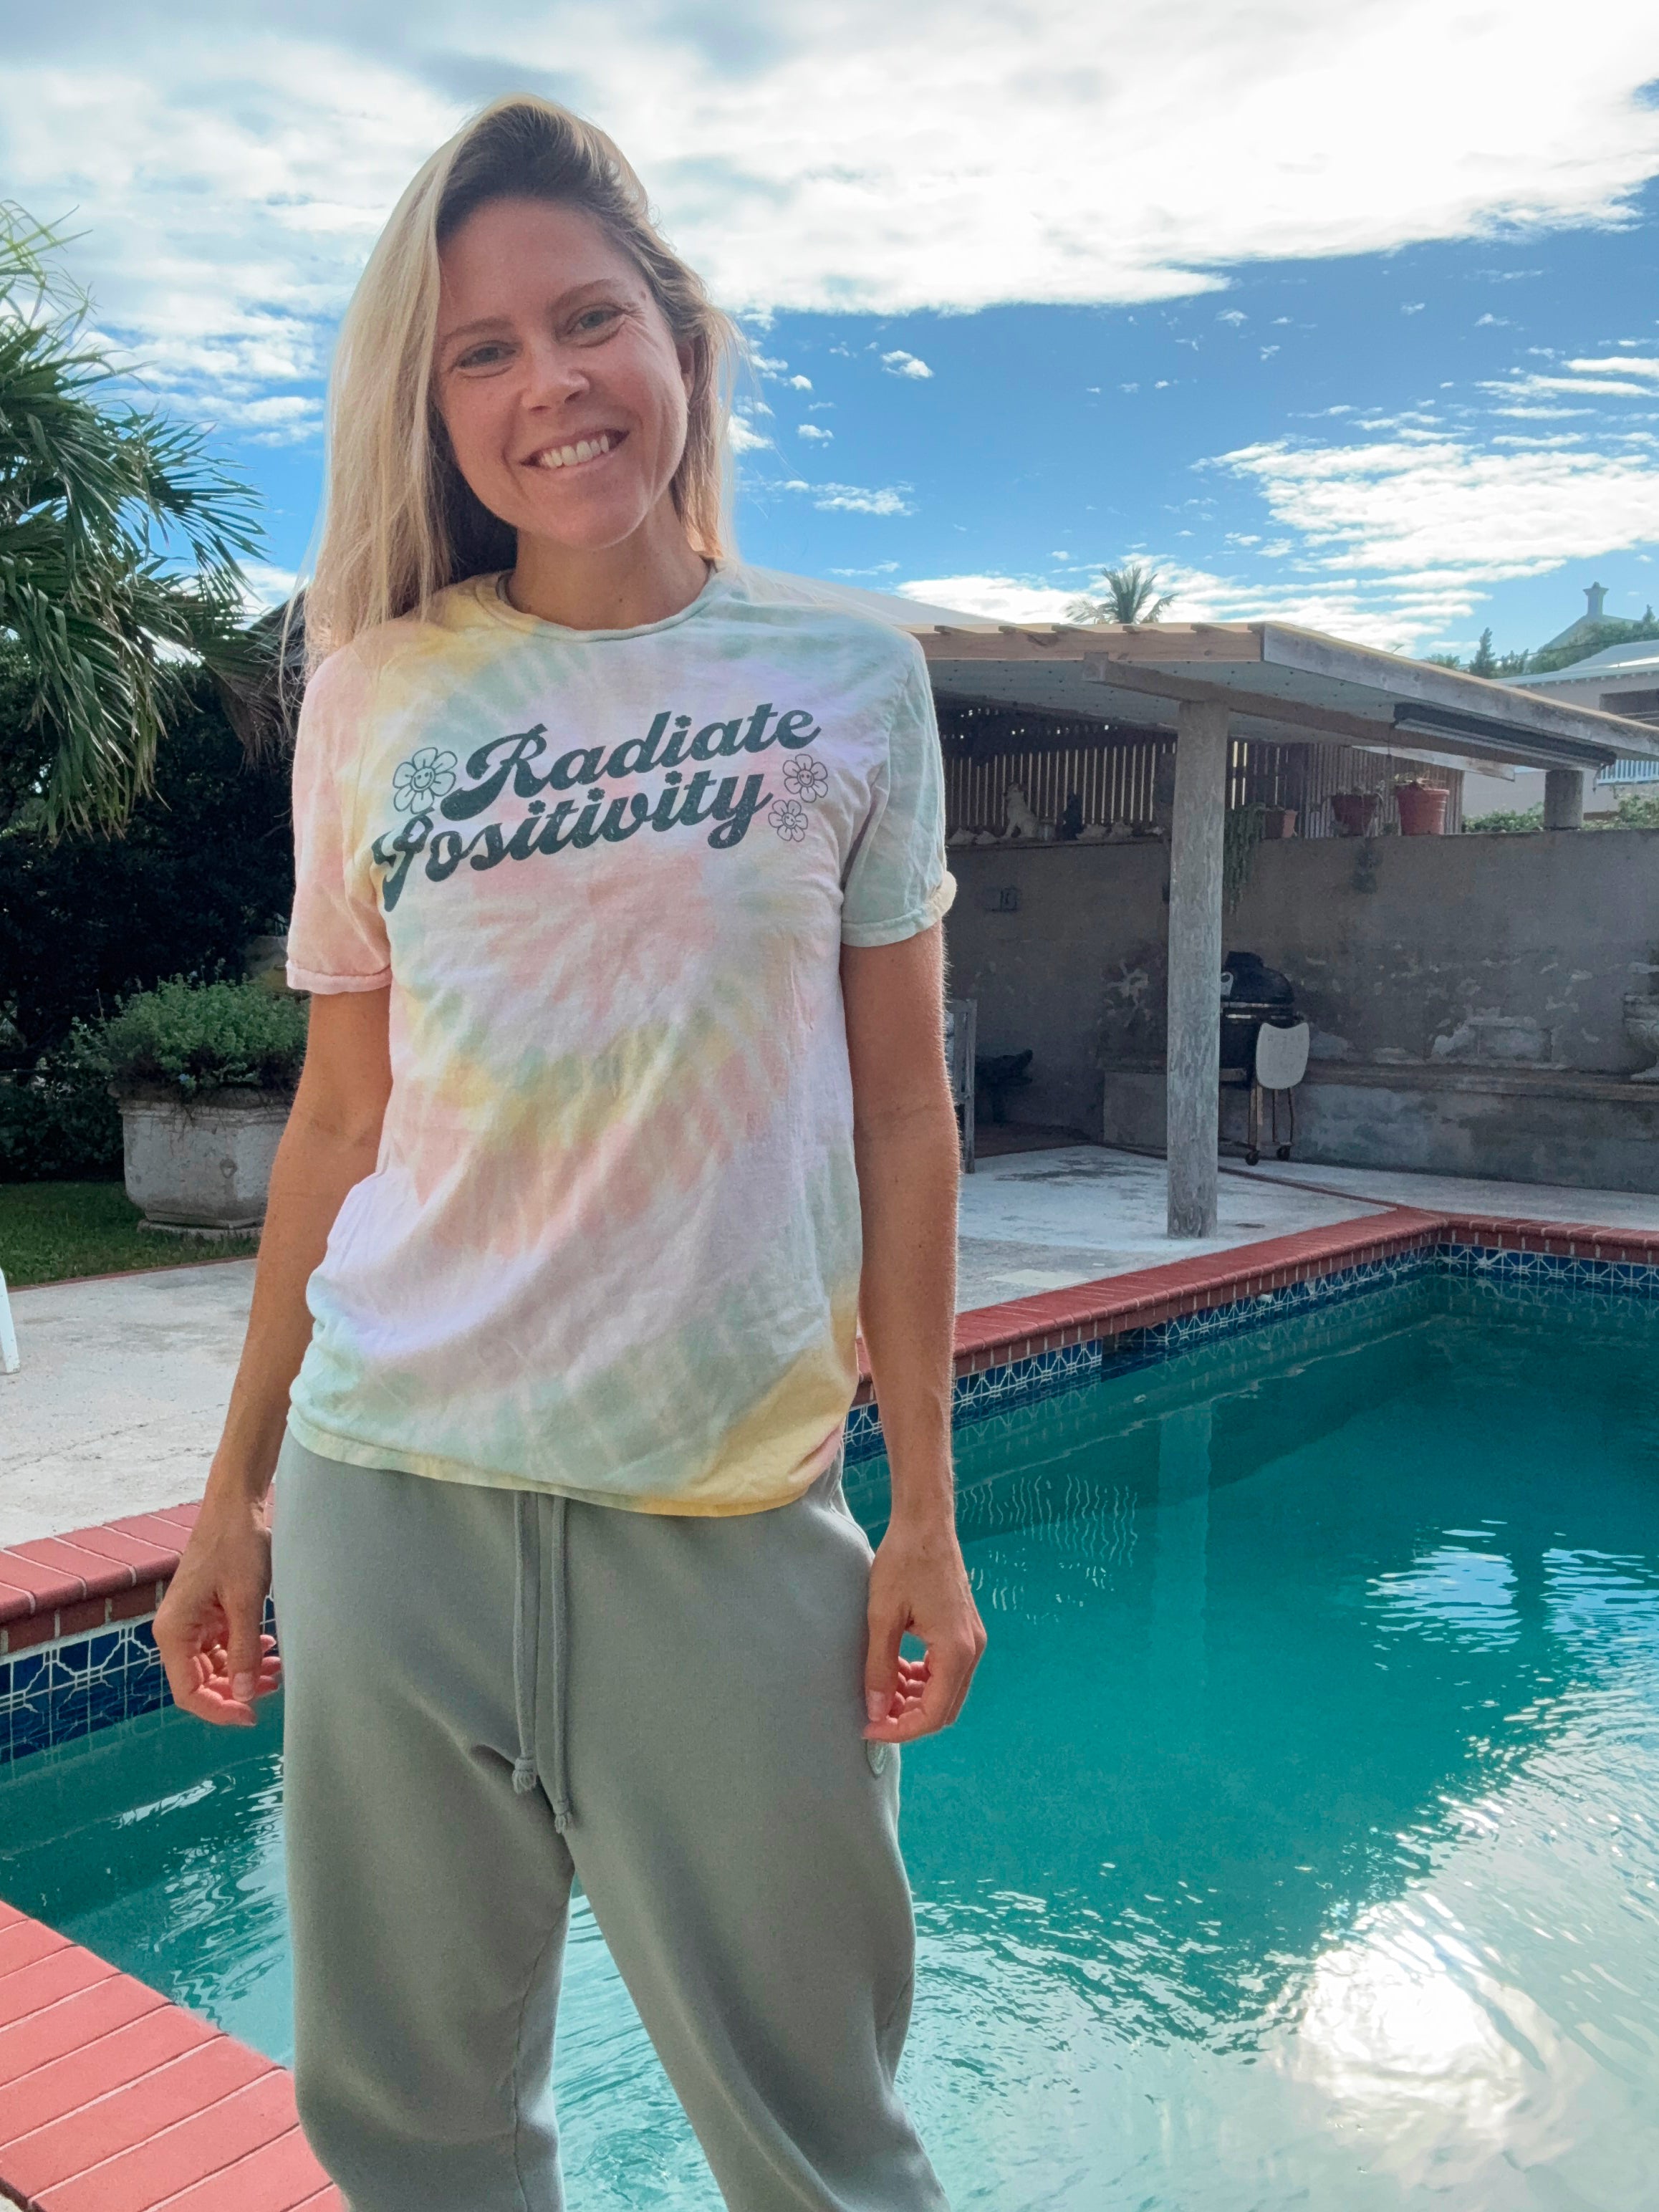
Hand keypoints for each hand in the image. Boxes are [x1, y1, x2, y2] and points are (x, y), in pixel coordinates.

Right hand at [153, 1492, 280, 1726]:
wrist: (238, 1505)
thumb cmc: (237, 1544)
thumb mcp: (245, 1600)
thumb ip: (243, 1650)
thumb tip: (242, 1695)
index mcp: (174, 1631)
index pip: (189, 1692)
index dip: (219, 1710)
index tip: (252, 1715)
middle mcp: (177, 1630)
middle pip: (202, 1682)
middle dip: (237, 1690)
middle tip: (274, 1685)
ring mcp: (193, 1622)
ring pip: (215, 1666)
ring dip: (243, 1672)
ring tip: (277, 1668)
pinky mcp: (208, 1612)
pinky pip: (223, 1646)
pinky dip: (245, 1651)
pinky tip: (269, 1647)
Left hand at [863, 1510, 985, 1741]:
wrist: (925, 1524)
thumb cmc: (903, 1563)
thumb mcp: (882, 1618)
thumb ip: (880, 1669)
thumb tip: (876, 1712)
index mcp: (956, 1651)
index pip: (933, 1714)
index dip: (901, 1730)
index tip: (870, 1728)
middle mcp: (972, 1650)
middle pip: (944, 1709)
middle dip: (908, 1720)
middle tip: (873, 1716)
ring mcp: (971, 1640)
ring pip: (946, 1691)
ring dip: (915, 1700)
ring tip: (880, 1692)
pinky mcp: (964, 1631)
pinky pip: (946, 1670)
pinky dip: (923, 1680)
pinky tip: (897, 1671)